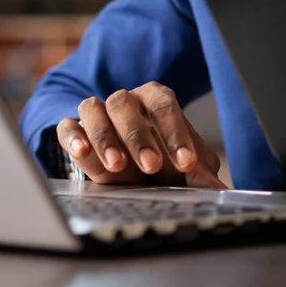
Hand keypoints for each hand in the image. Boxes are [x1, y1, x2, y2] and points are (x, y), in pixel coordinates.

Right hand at [56, 82, 225, 187]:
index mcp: (156, 99)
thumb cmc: (162, 159)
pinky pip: (67, 125)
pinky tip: (81, 152)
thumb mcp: (182, 164)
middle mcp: (126, 100)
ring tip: (117, 165)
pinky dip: (73, 136)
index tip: (187, 162)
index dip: (176, 133)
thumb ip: (199, 171)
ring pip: (94, 108)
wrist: (131, 164)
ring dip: (104, 136)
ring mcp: (98, 113)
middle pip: (126, 103)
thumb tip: (218, 187)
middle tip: (151, 166)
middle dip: (139, 136)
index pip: (165, 105)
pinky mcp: (75, 131)